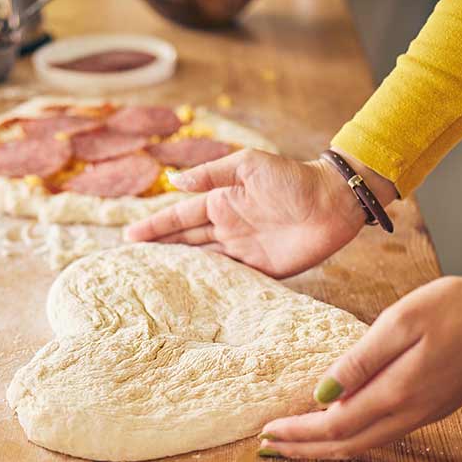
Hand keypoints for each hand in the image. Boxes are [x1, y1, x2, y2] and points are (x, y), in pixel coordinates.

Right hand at [125, 149, 384, 277]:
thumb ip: (211, 175)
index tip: (128, 239)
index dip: (154, 228)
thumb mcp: (248, 165)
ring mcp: (242, 250)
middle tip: (130, 266)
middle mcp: (227, 227)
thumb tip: (173, 182)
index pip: (178, 217)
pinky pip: (230, 280)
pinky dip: (210, 287)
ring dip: (179, 270)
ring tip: (150, 282)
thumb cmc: (292, 178)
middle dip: (159, 251)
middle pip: (185, 242)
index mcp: (220, 202)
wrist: (333, 202)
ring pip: (203, 263)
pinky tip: (191, 296)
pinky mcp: (261, 271)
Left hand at [258, 274, 461, 458]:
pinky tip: (342, 428)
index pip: (333, 427)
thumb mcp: (400, 322)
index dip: (298, 433)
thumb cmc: (457, 309)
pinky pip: (384, 434)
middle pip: (346, 445)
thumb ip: (360, 361)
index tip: (267, 433)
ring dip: (328, 446)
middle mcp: (410, 413)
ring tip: (298, 442)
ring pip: (366, 443)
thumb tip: (323, 393)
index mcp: (396, 393)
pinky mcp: (435, 408)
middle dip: (305, 449)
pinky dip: (354, 438)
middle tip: (271, 446)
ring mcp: (425, 414)